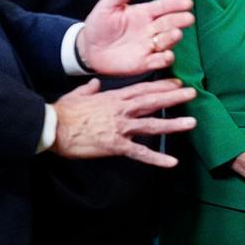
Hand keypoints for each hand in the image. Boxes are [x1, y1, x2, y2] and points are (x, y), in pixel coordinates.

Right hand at [51, 79, 196, 165]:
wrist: (52, 127)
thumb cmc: (62, 112)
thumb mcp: (77, 94)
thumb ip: (89, 89)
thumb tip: (94, 84)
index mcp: (113, 98)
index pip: (142, 89)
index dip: (161, 86)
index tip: (177, 82)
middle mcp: (121, 110)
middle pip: (152, 102)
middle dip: (173, 97)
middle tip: (192, 92)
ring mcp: (120, 127)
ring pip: (152, 125)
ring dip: (173, 124)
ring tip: (192, 122)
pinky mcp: (116, 145)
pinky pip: (140, 153)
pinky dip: (157, 158)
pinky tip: (172, 162)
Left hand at [76, 0, 194, 75]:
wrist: (88, 49)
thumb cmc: (100, 25)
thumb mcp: (109, 5)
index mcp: (144, 13)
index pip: (163, 7)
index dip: (175, 4)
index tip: (188, 2)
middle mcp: (151, 29)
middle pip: (169, 23)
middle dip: (179, 21)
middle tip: (188, 18)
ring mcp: (149, 46)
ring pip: (166, 41)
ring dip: (173, 38)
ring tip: (176, 34)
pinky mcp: (145, 62)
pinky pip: (158, 61)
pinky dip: (164, 59)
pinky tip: (167, 55)